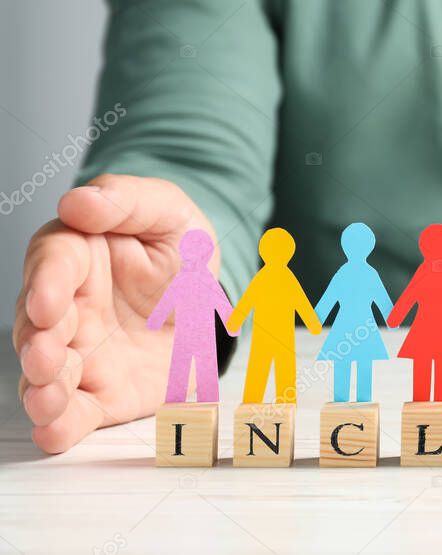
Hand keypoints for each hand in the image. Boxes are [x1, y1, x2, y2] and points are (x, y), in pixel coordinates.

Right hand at [14, 175, 216, 452]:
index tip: (49, 301)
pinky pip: (76, 411)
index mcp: (78, 255)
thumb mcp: (168, 210)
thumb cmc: (180, 246)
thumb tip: (76, 201)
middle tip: (46, 356)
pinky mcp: (102, 391)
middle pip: (39, 326)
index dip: (47, 283)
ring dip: (42, 388)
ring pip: (46, 374)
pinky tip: (55, 432)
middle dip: (39, 344)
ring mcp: (82, 352)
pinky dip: (61, 424)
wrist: (211, 298)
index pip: (53, 264)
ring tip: (48, 398)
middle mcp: (68, 308)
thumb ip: (125, 200)